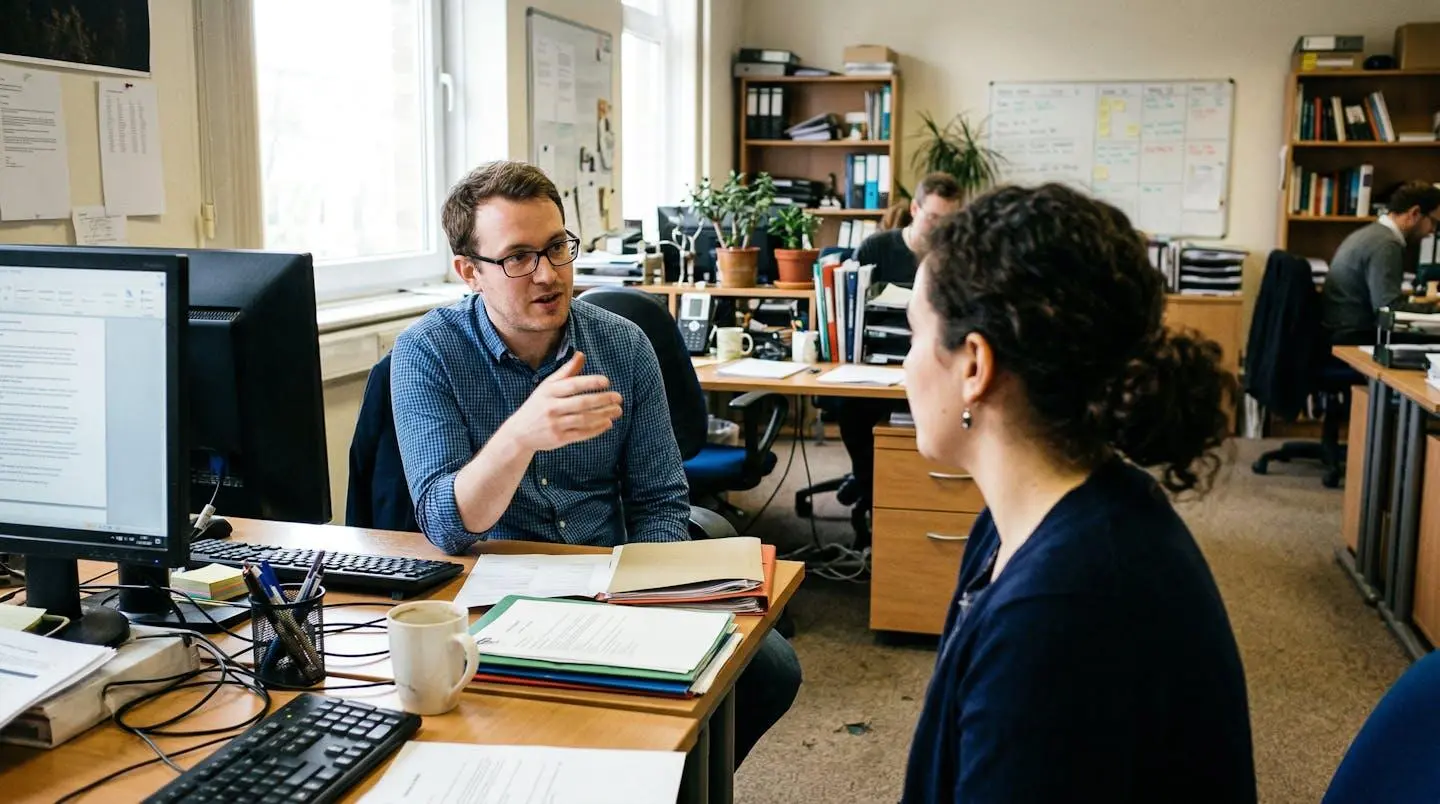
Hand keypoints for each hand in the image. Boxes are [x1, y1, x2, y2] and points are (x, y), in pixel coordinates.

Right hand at [503, 352, 622, 452]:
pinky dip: (596, 429)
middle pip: (581, 403)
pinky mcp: (559, 439)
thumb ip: (566, 371)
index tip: (607, 382)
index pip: (573, 385)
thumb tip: (581, 354)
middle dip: (602, 400)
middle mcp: (551, 407)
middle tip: (619, 397)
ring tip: (617, 410)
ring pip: (584, 419)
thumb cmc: (538, 405)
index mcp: (549, 391)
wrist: (519, 432)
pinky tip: (607, 423)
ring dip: (603, 415)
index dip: (590, 382)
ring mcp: (555, 424)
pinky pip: (581, 433)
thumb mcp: (547, 386)